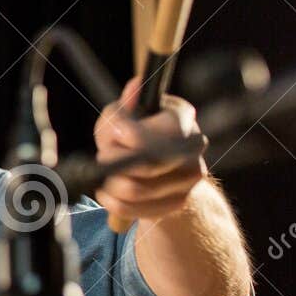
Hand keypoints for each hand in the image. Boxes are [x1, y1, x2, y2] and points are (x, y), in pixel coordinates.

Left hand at [92, 77, 207, 222]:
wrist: (155, 167)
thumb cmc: (133, 133)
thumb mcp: (122, 116)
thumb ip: (121, 109)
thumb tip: (135, 87)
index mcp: (181, 116)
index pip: (157, 128)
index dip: (124, 134)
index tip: (111, 135)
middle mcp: (193, 146)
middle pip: (146, 163)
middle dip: (113, 161)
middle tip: (102, 157)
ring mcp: (191, 177)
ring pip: (136, 189)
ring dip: (109, 184)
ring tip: (104, 175)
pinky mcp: (179, 202)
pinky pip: (134, 209)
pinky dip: (113, 202)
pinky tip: (108, 192)